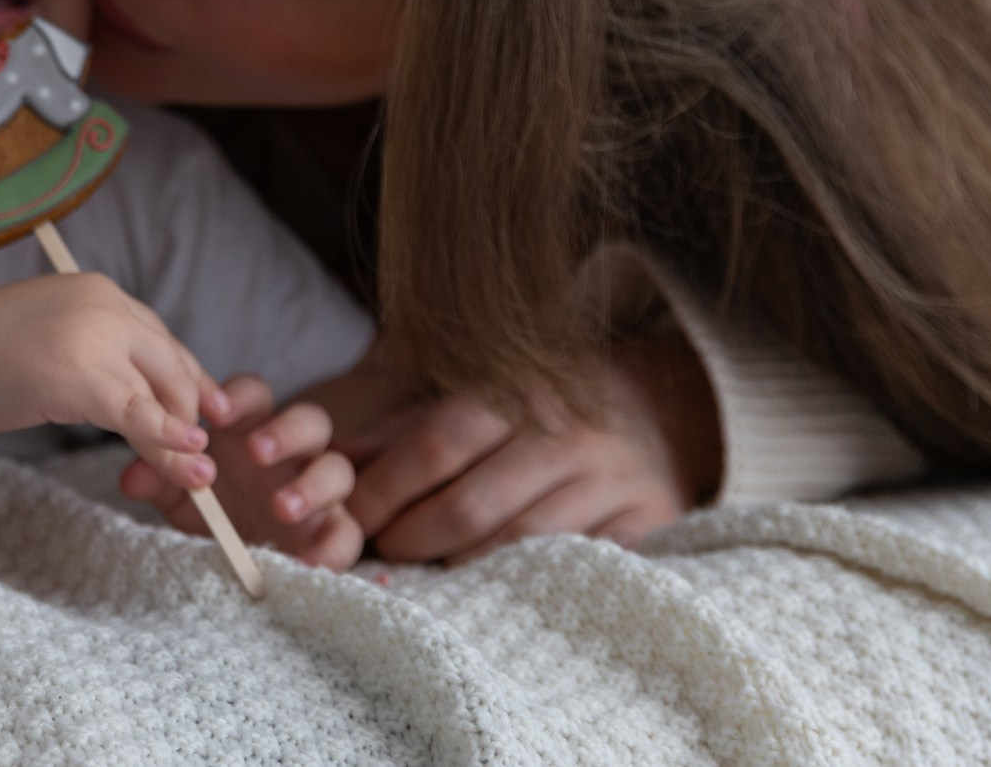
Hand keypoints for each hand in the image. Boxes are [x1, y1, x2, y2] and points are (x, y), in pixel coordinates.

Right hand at [0, 274, 233, 494]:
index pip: (160, 337)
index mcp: (97, 289)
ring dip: (184, 439)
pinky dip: (168, 442)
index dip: (189, 378)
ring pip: (162, 393)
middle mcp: (105, 303)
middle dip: (190, 411)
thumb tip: (132, 393)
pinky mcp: (86, 377)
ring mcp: (97, 336)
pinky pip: (141, 416)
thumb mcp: (50, 338)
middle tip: (196, 453)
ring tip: (200, 477)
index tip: (209, 409)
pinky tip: (186, 459)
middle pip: (171, 363)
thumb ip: (93, 349)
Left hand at [118, 376, 364, 568]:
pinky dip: (333, 547)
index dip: (242, 397)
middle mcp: (294, 455)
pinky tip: (308, 561)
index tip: (219, 413)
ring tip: (281, 507)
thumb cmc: (214, 514)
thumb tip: (132, 475)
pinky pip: (348, 533)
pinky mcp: (335, 532)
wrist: (239, 564)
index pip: (257, 396)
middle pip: (310, 420)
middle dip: (287, 431)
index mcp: (253, 432)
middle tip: (256, 451)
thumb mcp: (179, 498)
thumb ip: (160, 479)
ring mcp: (319, 491)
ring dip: (313, 484)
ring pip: (338, 469)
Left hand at [342, 334, 720, 564]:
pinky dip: (525, 588)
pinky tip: (490, 596)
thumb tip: (329, 462)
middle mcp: (566, 433)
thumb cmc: (541, 412)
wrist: (662, 408)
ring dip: (458, 572)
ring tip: (423, 581)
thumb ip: (402, 434)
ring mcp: (612, 482)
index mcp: (514, 392)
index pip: (433, 446)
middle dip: (410, 540)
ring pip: (518, 548)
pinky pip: (575, 570)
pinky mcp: (649, 525)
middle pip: (470, 505)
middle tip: (377, 559)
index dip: (382, 491)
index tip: (345, 519)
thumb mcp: (474, 402)